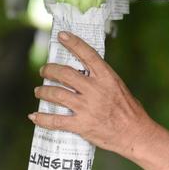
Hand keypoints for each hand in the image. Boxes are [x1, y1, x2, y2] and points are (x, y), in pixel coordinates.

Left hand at [29, 31, 156, 158]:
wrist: (134, 134)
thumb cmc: (130, 111)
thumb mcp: (119, 87)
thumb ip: (102, 80)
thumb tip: (86, 75)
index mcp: (107, 78)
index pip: (87, 55)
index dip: (73, 43)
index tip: (61, 35)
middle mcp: (95, 89)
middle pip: (65, 74)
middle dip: (50, 70)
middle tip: (44, 70)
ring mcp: (87, 107)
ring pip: (56, 94)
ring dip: (43, 91)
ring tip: (39, 91)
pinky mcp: (81, 125)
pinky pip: (55, 121)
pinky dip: (42, 118)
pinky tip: (34, 116)